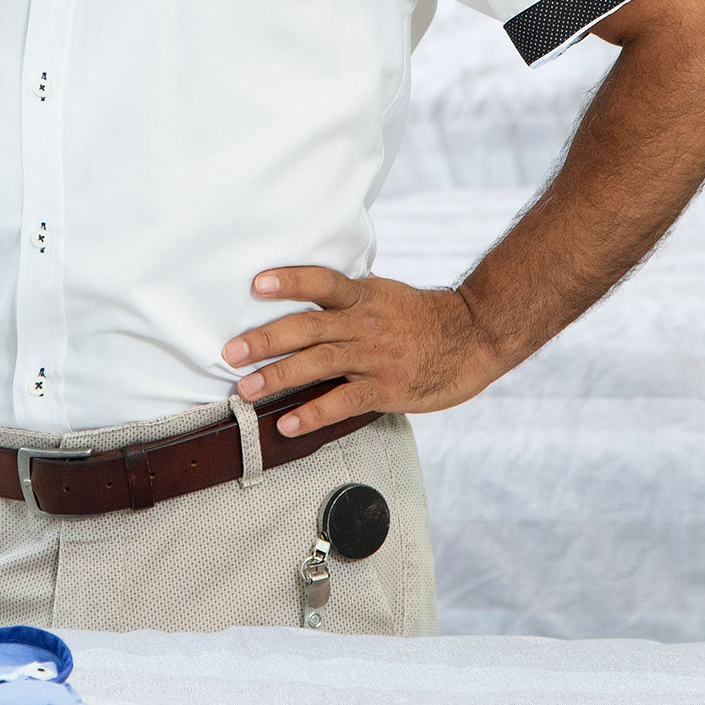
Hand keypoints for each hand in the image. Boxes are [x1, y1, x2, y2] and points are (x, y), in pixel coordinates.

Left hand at [220, 267, 504, 438]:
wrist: (473, 337)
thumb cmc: (423, 317)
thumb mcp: (386, 294)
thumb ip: (351, 294)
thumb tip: (314, 287)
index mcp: (364, 296)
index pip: (323, 281)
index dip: (290, 280)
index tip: (257, 283)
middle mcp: (365, 323)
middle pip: (309, 326)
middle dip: (266, 339)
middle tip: (231, 352)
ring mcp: (375, 356)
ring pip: (320, 363)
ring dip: (279, 377)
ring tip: (246, 390)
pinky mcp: (386, 388)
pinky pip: (343, 401)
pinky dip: (312, 413)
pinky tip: (287, 424)